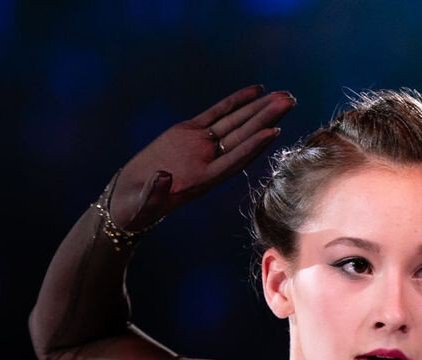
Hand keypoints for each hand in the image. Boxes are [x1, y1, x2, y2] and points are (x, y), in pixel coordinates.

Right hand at [107, 84, 295, 229]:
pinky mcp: (189, 131)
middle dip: (267, 118)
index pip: (233, 160)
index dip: (252, 147)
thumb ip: (156, 189)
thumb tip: (163, 177)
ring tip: (283, 95)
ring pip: (236, 123)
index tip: (273, 132)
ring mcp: (201, 144)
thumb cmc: (139, 205)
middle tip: (290, 101)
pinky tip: (255, 92)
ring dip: (259, 109)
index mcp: (202, 179)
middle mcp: (208, 160)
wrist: (132, 197)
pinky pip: (217, 113)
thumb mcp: (147, 199)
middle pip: (243, 136)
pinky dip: (235, 102)